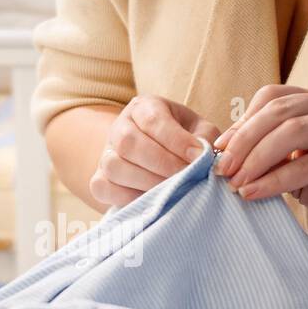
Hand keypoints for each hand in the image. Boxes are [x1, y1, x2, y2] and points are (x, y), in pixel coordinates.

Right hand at [90, 95, 220, 206]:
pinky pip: (103, 188)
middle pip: (128, 143)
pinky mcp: (98, 179)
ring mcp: (105, 154)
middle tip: (187, 177)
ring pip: (115, 166)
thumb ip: (206, 139)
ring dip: (147, 182)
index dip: (177, 140)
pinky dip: (128, 198)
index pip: (153, 120)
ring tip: (173, 191)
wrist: (154, 155)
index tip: (200, 157)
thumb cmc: (182, 140)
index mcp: (144, 107)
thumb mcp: (198, 130)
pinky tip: (152, 201)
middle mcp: (119, 127)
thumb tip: (209, 159)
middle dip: (162, 163)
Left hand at [213, 86, 307, 235]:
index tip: (219, 150)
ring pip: (290, 132)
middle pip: (277, 112)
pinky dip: (275, 180)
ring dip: (255, 159)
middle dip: (243, 141)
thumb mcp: (303, 170)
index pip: (273, 98)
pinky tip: (255, 193)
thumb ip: (275, 159)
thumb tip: (229, 161)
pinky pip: (306, 164)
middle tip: (221, 169)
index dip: (243, 122)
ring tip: (235, 182)